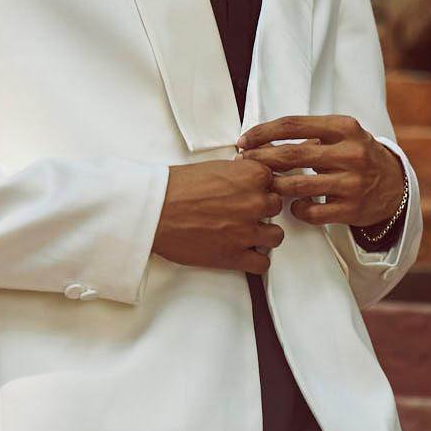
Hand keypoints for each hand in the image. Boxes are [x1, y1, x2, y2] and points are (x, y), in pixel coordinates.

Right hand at [151, 157, 284, 273]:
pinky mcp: (235, 256)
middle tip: (243, 211)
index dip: (261, 187)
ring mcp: (247, 231)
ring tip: (246, 233)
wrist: (154, 210)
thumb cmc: (175, 187)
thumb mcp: (212, 167)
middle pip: (275, 207)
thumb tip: (245, 177)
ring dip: (263, 235)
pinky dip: (255, 260)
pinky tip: (244, 253)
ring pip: (276, 236)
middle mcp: (254, 202)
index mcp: (250, 176)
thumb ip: (237, 173)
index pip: (273, 180)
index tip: (251, 191)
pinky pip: (262, 263)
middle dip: (261, 209)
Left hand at [236, 114, 405, 228]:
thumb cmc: (356, 155)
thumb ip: (308, 135)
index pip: (293, 125)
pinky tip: (294, 205)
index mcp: (344, 127)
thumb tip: (260, 141)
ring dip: (274, 186)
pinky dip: (296, 209)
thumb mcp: (341, 135)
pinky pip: (311, 213)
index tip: (244, 140)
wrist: (395, 186)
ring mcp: (352, 183)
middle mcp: (351, 153)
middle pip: (292, 155)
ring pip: (298, 186)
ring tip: (264, 186)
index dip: (263, 132)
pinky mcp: (351, 209)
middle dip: (260, 159)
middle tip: (242, 163)